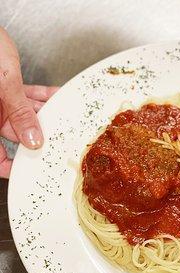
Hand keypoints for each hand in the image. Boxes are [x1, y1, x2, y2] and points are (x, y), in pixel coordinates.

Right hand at [0, 27, 57, 177]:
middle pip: (17, 133)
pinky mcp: (4, 86)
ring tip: (65, 117)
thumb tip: (33, 140)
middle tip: (61, 140)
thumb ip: (18, 112)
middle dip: (40, 135)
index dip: (11, 167)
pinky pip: (25, 96)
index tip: (30, 172)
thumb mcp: (3, 84)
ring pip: (25, 113)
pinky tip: (56, 97)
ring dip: (46, 113)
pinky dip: (41, 96)